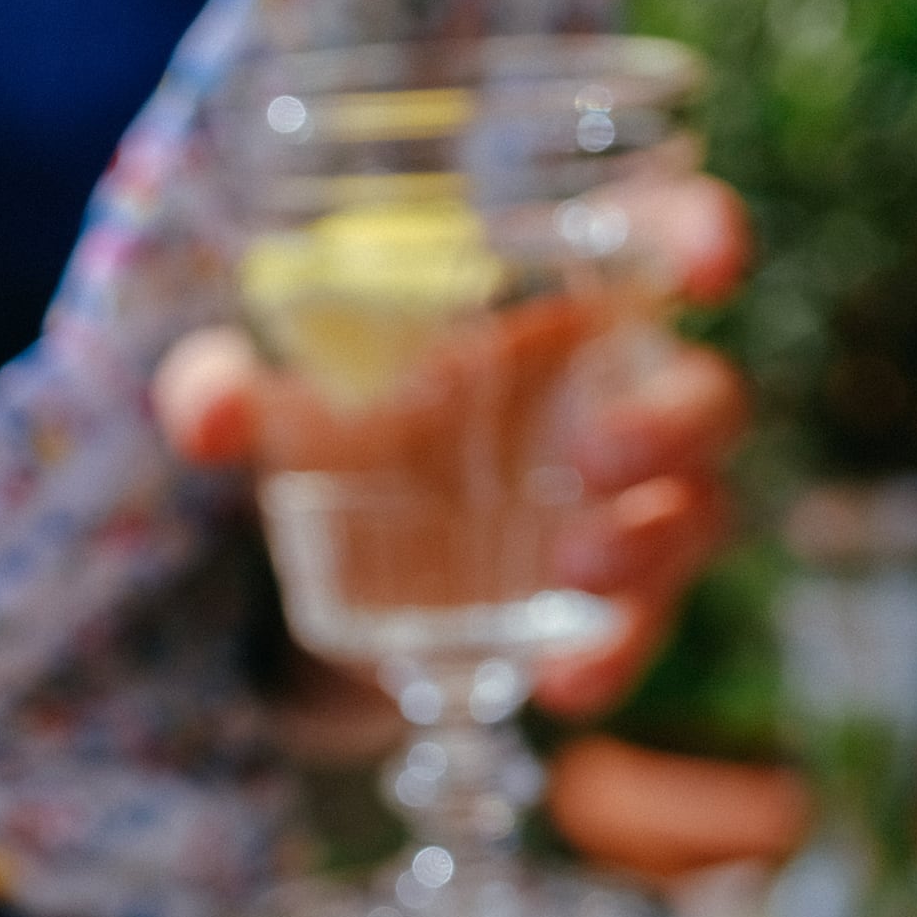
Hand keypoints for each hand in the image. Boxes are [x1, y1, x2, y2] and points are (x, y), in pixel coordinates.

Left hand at [157, 173, 752, 753]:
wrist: (340, 569)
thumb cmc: (344, 429)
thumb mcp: (273, 401)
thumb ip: (228, 387)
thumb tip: (207, 413)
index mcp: (556, 304)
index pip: (657, 238)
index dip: (701, 234)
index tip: (709, 260)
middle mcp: (613, 398)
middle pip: (707, 392)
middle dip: (674, 420)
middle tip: (596, 454)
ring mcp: (624, 509)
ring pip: (699, 510)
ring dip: (654, 541)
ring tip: (575, 570)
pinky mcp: (608, 604)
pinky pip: (646, 623)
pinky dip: (617, 652)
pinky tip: (565, 682)